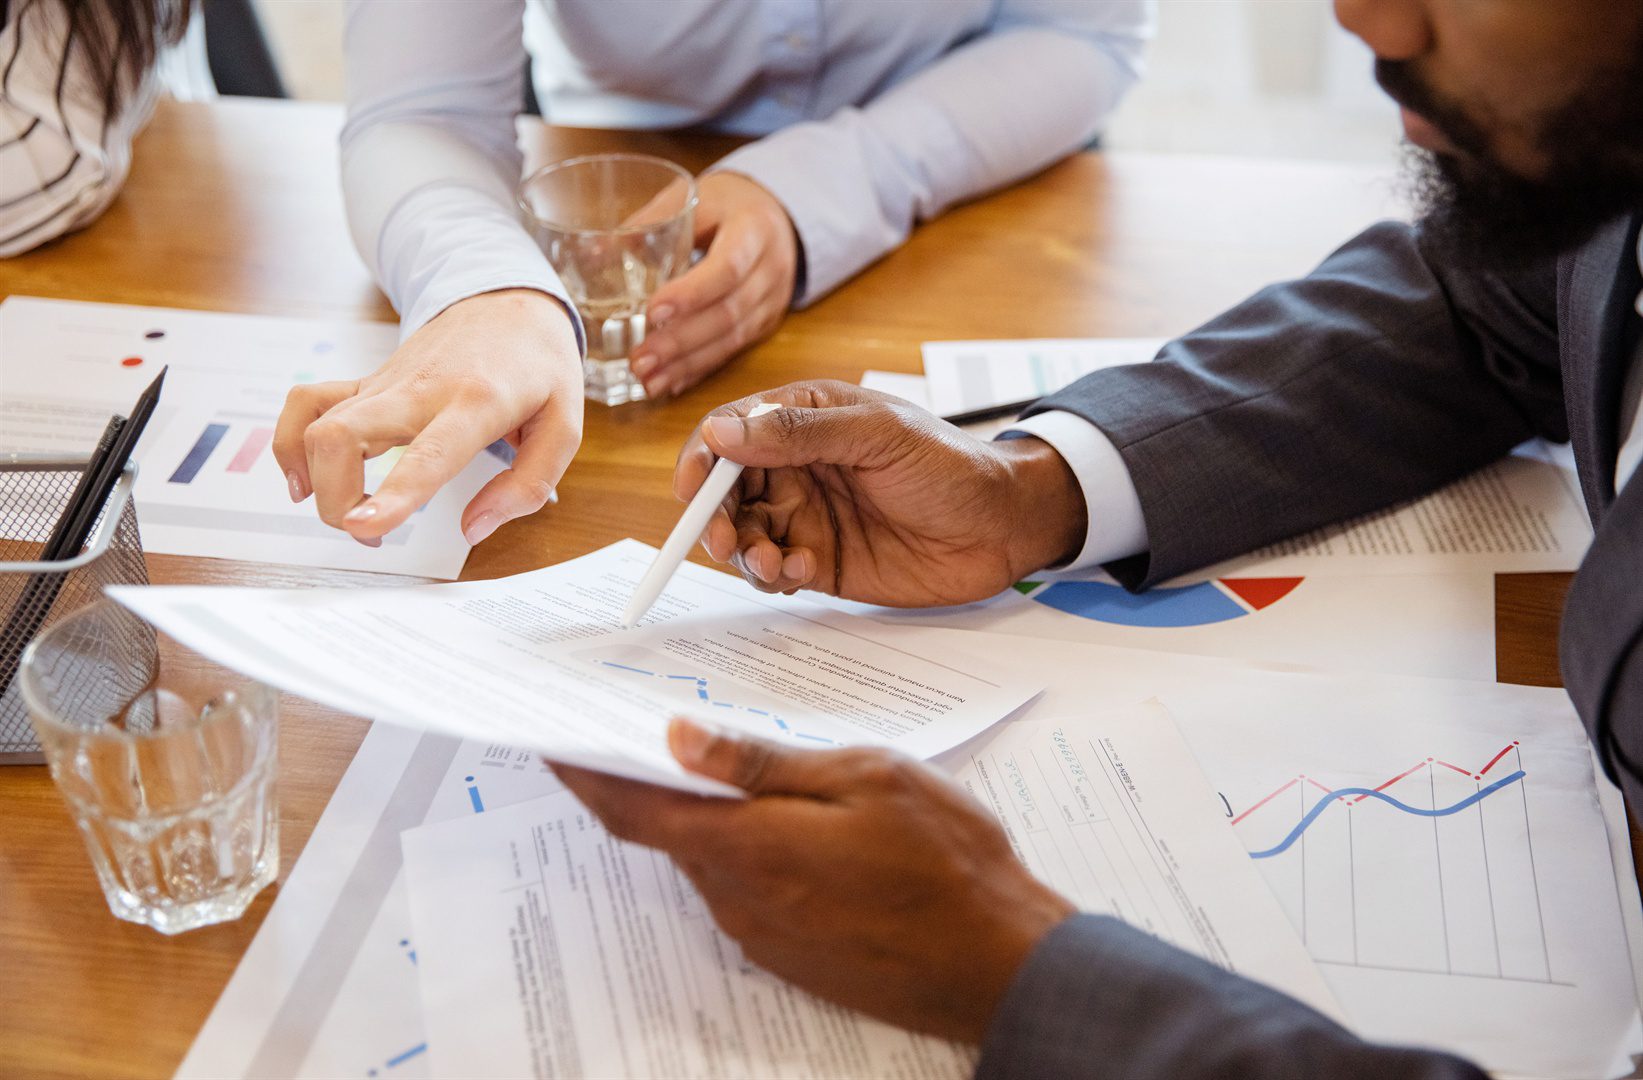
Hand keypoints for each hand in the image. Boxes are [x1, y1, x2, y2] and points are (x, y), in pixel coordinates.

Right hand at [274, 289, 582, 545]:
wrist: (508, 301)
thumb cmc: (538, 365)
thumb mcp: (564, 424)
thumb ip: (528, 484)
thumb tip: (474, 529)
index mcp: (475, 402)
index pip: (425, 454)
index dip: (392, 493)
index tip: (363, 527)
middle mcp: (419, 390)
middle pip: (340, 435)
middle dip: (334, 498)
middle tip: (368, 533)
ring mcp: (384, 384)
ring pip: (315, 423)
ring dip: (313, 477)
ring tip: (346, 512)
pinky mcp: (366, 383)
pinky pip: (307, 404)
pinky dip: (292, 442)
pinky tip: (306, 475)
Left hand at [553, 718, 1074, 1043]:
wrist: (998, 963)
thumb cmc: (945, 862)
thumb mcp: (863, 778)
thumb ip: (764, 763)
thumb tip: (680, 741)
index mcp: (747, 847)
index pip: (635, 809)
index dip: (585, 773)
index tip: (551, 741)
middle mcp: (739, 899)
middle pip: (668, 834)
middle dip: (648, 784)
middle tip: (643, 731)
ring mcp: (763, 933)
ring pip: (709, 861)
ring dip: (702, 817)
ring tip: (725, 767)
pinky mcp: (790, 953)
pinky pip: (743, 890)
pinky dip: (738, 850)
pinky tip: (779, 824)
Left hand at [629, 172, 797, 398]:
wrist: (777, 216)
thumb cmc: (726, 204)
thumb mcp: (693, 197)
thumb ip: (650, 222)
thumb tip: (593, 253)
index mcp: (753, 229)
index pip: (727, 268)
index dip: (691, 293)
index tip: (652, 312)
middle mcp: (770, 269)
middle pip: (728, 312)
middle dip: (681, 341)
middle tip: (640, 359)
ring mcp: (772, 300)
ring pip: (732, 339)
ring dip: (687, 364)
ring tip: (647, 380)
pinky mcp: (765, 323)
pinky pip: (733, 351)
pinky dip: (700, 369)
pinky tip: (671, 382)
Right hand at [674, 381, 1086, 605]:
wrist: (1002, 526)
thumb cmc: (949, 465)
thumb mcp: (876, 435)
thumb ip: (798, 432)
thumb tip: (722, 432)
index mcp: (802, 416)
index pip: (728, 432)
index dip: (700, 460)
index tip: (692, 490)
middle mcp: (795, 465)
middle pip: (724, 490)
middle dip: (715, 518)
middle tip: (726, 542)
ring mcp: (805, 514)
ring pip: (742, 535)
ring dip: (744, 553)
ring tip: (777, 564)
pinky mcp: (819, 560)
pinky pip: (772, 570)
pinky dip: (774, 575)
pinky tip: (806, 570)